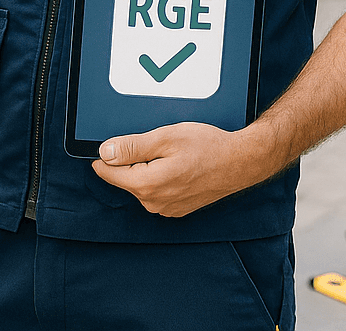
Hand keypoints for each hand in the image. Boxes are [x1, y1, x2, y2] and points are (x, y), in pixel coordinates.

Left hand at [91, 122, 275, 217]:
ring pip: (140, 184)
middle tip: (156, 144)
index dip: (107, 153)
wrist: (240, 162)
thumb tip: (105, 152)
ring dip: (146, 168)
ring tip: (171, 155)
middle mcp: (154, 202)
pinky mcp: (175, 209)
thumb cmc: (208, 147)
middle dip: (131, 159)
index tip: (113, 142)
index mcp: (148, 184)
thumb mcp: (166, 137)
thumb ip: (131, 147)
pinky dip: (159, 177)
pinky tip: (177, 166)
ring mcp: (166, 208)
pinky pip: (155, 191)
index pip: (107, 172)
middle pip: (124, 178)